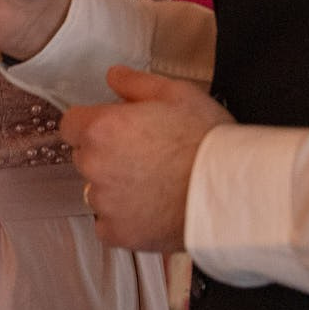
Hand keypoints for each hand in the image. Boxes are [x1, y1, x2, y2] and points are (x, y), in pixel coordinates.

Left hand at [64, 65, 232, 251]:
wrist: (237, 190)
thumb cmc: (210, 140)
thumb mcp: (178, 94)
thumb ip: (136, 84)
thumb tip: (113, 76)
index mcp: (102, 129)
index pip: (70, 125)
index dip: (92, 126)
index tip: (115, 131)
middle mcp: (95, 166)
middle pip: (85, 158)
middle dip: (107, 156)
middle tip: (146, 158)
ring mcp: (105, 203)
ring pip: (97, 192)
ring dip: (116, 189)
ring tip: (156, 186)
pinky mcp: (120, 233)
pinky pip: (108, 226)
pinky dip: (124, 221)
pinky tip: (152, 211)